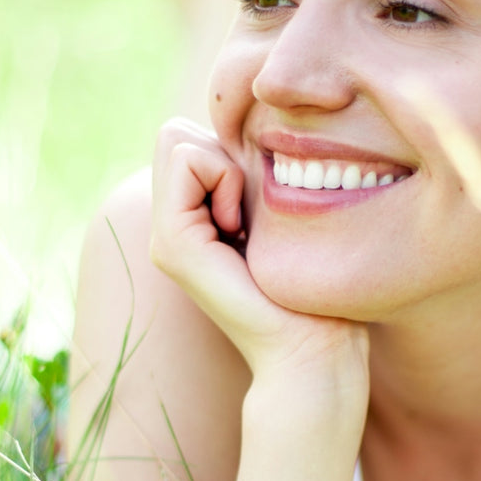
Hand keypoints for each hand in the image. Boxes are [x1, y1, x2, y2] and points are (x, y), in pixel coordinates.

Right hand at [149, 119, 368, 389]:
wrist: (313, 350)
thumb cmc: (315, 291)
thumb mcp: (282, 217)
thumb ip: (255, 180)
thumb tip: (250, 130)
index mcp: (193, 221)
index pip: (189, 138)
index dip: (231, 153)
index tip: (260, 207)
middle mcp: (170, 228)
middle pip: (175, 134)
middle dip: (222, 154)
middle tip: (252, 214)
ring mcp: (164, 237)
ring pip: (177, 140)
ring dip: (226, 168)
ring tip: (247, 225)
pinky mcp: (173, 243)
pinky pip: (189, 160)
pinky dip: (224, 179)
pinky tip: (242, 231)